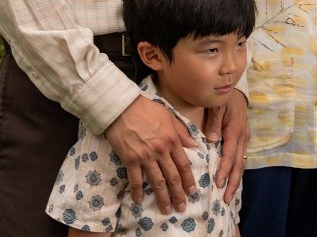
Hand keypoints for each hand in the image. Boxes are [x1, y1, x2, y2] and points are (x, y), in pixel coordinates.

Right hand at [104, 95, 196, 212]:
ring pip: (157, 182)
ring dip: (163, 198)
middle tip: (182, 207)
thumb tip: (194, 145)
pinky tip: (139, 200)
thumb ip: (182, 132)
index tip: (192, 191)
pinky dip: (137, 191)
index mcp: (172, 140)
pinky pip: (135, 179)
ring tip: (167, 209)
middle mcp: (161, 151)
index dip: (189, 180)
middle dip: (178, 194)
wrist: (122, 107)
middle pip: (173, 177)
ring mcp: (145, 156)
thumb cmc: (146, 108)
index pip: (184, 165)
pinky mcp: (130, 159)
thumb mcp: (169, 116)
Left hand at [203, 89, 248, 202]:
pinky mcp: (243, 140)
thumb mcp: (217, 106)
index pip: (229, 155)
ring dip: (235, 180)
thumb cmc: (225, 99)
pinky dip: (237, 172)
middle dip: (232, 182)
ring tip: (229, 196)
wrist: (238, 93)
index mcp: (235, 131)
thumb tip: (211, 140)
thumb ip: (214, 122)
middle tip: (225, 198)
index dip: (224, 170)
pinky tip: (232, 181)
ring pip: (241, 164)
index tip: (218, 183)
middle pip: (238, 164)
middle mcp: (242, 138)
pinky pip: (241, 159)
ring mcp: (244, 140)